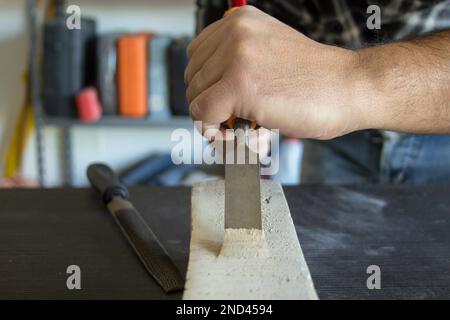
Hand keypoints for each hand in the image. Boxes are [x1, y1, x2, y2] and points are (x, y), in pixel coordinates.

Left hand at [185, 5, 364, 139]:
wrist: (351, 88)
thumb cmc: (316, 79)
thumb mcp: (270, 53)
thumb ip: (238, 59)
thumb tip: (209, 86)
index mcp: (240, 22)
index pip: (197, 56)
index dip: (206, 85)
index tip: (222, 104)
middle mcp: (235, 33)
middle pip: (193, 78)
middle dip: (209, 105)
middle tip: (233, 122)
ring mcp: (236, 57)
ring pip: (195, 97)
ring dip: (213, 121)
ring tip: (241, 130)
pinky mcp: (239, 85)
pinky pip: (202, 114)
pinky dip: (213, 131)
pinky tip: (235, 136)